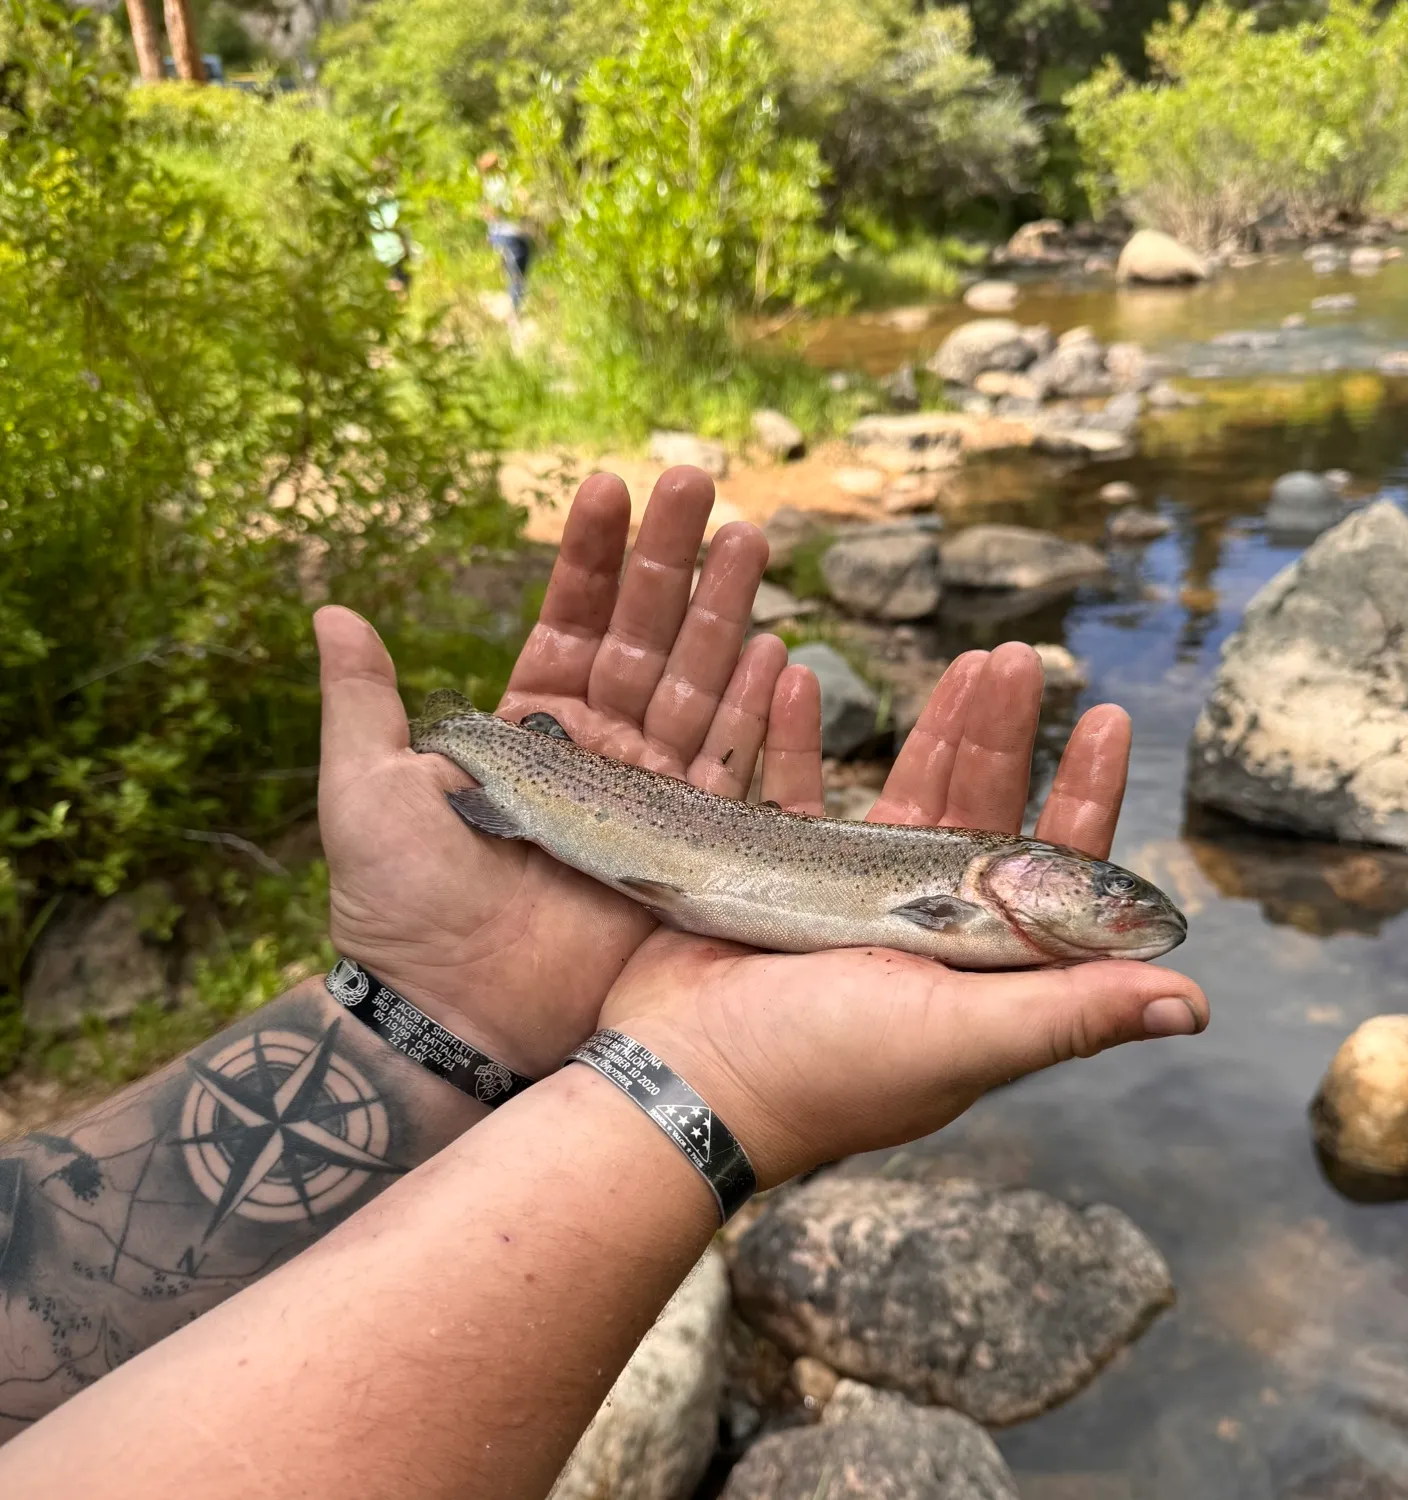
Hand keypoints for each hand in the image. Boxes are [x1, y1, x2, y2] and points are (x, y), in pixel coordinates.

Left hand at [314, 466, 822, 1076]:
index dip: (592, 558)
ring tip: (750, 539)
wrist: (451, 1020)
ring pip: (700, 691)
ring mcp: (651, 801)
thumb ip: (364, 703)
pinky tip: (779, 654)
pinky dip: (758, 717)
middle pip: (649, 641)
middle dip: (673, 563)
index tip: (611, 484)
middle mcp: (600, 755)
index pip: (571, 624)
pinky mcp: (691, 854)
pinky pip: (734, 775)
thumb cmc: (400, 909)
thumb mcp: (364, 794)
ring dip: (726, 615)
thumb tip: (332, 609)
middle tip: (701, 483)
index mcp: (530, 730)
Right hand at [598, 643, 1208, 1187]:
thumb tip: (1198, 1004)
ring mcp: (853, 904)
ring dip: (936, 727)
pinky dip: (801, 736)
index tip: (1111, 721)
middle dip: (1008, 734)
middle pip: (984, 811)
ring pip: (909, 795)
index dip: (1087, 795)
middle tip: (1020, 658)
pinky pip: (799, 791)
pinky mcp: (780, 881)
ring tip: (964, 661)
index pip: (1056, 871)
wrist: (678, 1078)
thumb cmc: (821, 1068)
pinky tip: (804, 676)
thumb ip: (1067, 1012)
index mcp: (981, 970)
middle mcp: (928, 934)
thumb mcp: (956, 1037)